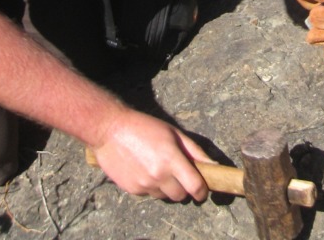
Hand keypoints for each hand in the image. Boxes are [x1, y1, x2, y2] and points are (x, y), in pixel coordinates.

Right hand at [91, 108, 210, 200]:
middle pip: (181, 196)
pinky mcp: (133, 190)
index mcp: (171, 159)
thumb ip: (194, 151)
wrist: (110, 131)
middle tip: (180, 174)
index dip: (202, 191)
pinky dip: (152, 187)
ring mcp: (144, 185)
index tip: (203, 191)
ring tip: (160, 168)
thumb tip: (212, 165)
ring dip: (167, 188)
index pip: (194, 186)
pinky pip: (150, 195)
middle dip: (184, 188)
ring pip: (165, 197)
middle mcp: (158, 175)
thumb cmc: (145, 127)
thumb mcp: (174, 133)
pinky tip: (146, 170)